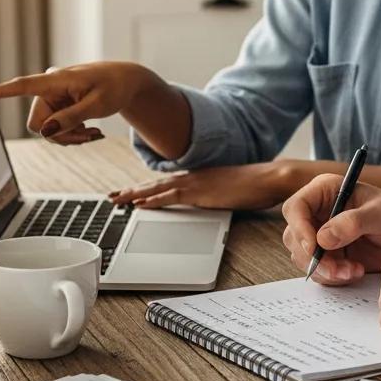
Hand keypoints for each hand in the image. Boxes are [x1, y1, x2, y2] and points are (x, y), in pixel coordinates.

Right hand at [0, 62, 146, 143]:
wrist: (126, 82)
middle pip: (38, 124)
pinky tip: (91, 131)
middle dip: (61, 136)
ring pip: (47, 130)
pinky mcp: (57, 105)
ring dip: (70, 137)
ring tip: (94, 133)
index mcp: (56, 80)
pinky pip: (55, 129)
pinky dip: (72, 134)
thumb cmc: (114, 87)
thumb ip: (71, 118)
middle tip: (90, 137)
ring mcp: (52, 97)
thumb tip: (45, 132)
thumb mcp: (97, 105)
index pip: (22, 86)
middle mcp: (48, 87)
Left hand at [110, 162, 296, 210]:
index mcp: (199, 176)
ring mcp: (196, 182)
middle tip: (112, 197)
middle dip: (132, 190)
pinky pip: (171, 196)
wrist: (268, 178)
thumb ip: (215, 196)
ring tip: (117, 200)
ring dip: (135, 194)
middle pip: (156, 184)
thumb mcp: (229, 192)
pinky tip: (140, 204)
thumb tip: (210, 203)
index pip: (166, 183)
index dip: (146, 188)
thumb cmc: (254, 187)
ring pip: (157, 188)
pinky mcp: (201, 191)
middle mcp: (193, 176)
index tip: (130, 193)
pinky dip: (153, 200)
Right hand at [281, 175, 380, 285]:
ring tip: (353, 271)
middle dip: (313, 257)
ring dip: (325, 270)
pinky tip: (356, 272)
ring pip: (304, 257)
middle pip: (294, 236)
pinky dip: (333, 277)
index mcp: (327, 191)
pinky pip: (319, 271)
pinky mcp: (332, 256)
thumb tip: (323, 238)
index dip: (299, 228)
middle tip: (337, 268)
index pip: (296, 208)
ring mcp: (324, 236)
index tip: (313, 247)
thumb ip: (352, 223)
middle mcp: (320, 213)